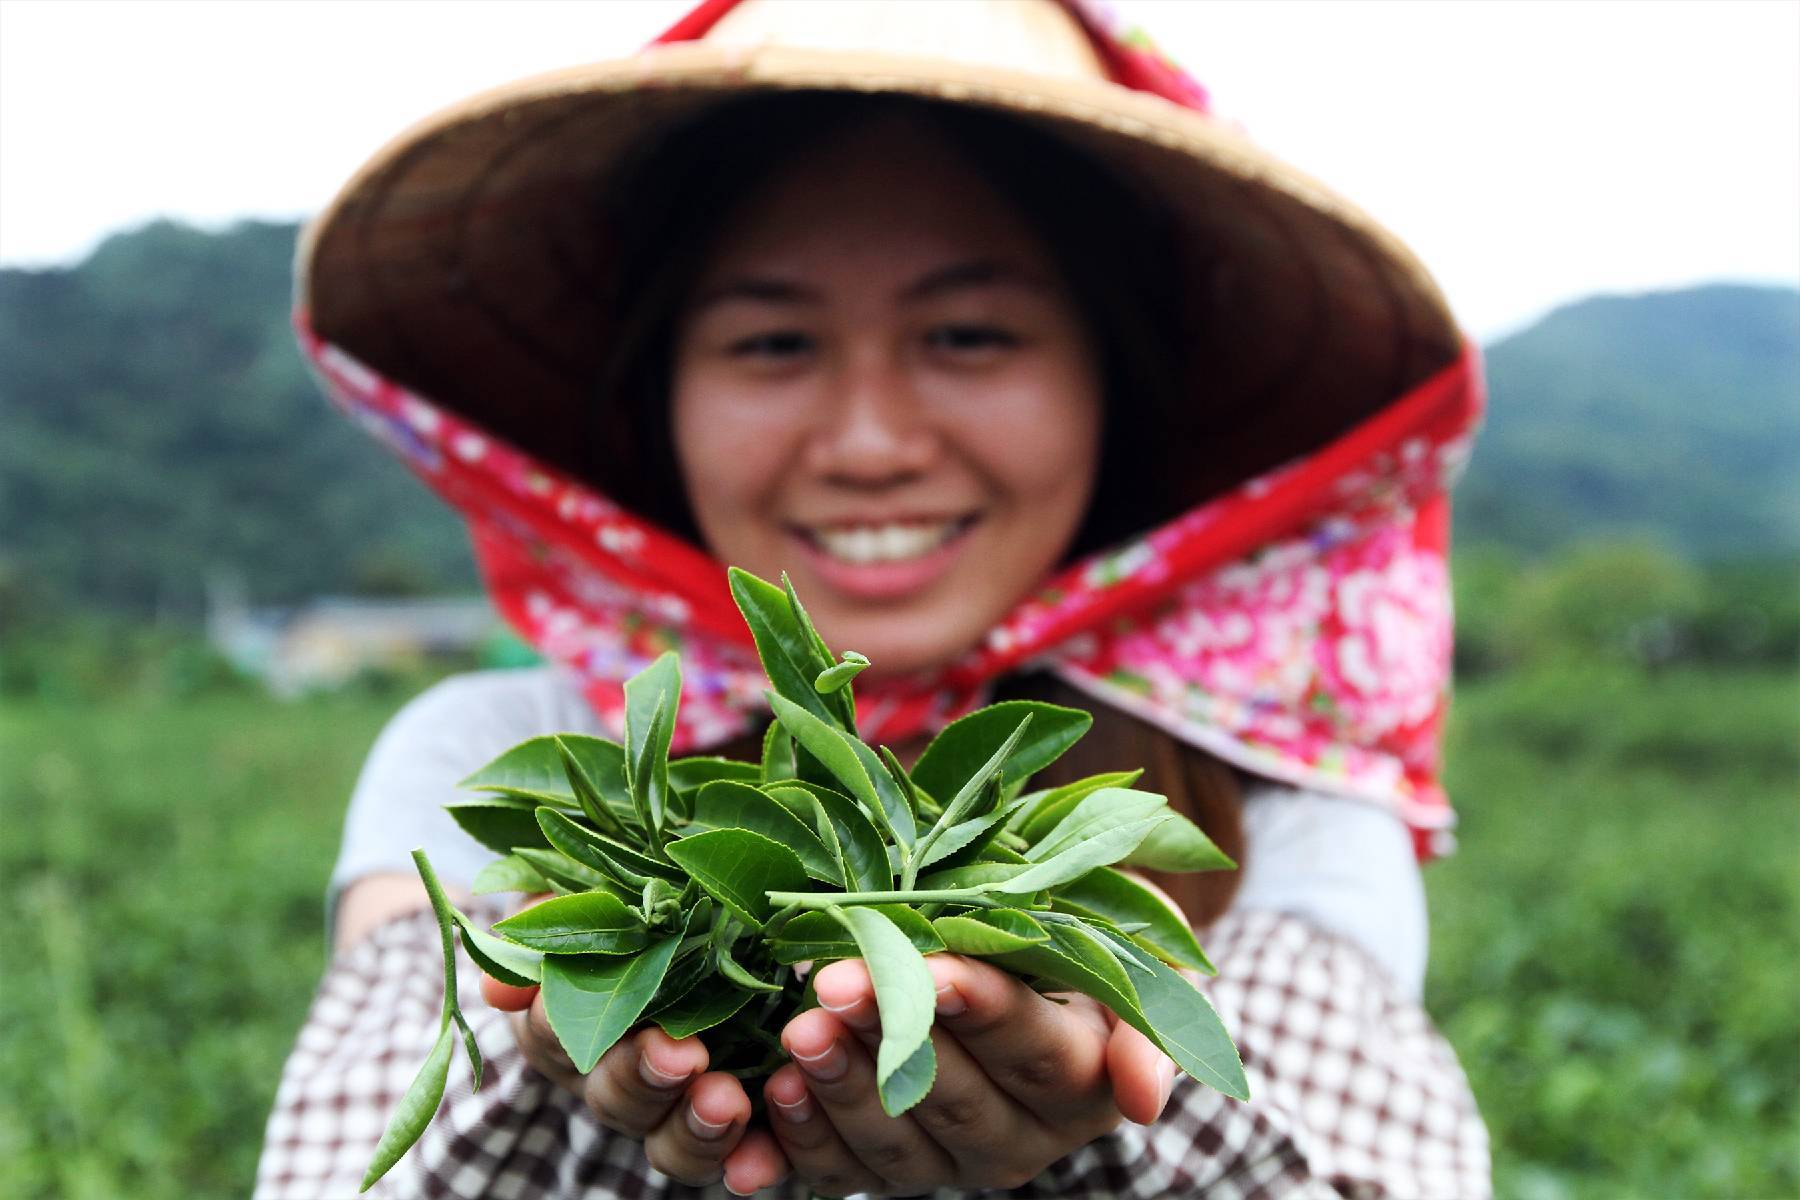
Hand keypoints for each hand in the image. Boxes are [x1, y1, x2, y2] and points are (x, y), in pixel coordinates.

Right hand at [476, 914, 788, 1193]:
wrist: (745, 915)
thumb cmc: (663, 896)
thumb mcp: (608, 887)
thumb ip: (555, 915)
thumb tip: (497, 986)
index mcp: (578, 1024)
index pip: (549, 1035)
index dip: (552, 1024)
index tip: (562, 1003)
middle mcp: (621, 1078)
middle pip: (614, 1096)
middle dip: (639, 1076)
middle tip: (679, 1052)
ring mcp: (677, 1111)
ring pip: (669, 1143)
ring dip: (693, 1127)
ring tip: (724, 1100)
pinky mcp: (740, 1126)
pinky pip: (740, 1159)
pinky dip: (749, 1163)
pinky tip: (760, 1160)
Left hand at [760, 953, 1175, 1196]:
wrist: (1026, 964)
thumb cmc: (1077, 928)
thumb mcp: (1130, 938)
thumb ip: (1152, 1005)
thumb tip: (1143, 1099)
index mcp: (1085, 1080)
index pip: (1036, 1050)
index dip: (984, 1012)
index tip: (934, 971)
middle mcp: (1021, 1137)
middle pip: (958, 1101)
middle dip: (893, 1042)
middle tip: (836, 986)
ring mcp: (949, 1162)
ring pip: (896, 1147)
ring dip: (842, 1090)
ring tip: (799, 1033)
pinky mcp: (885, 1169)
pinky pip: (842, 1173)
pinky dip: (802, 1143)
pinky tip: (773, 1095)